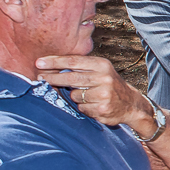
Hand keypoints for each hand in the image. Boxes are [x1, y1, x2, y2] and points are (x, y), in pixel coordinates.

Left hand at [37, 53, 152, 131]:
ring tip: (85, 96)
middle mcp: (104, 78)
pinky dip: (83, 107)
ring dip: (75, 97)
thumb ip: (81, 68)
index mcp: (101, 65)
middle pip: (71, 78)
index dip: (54, 62)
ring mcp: (104, 94)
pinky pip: (82, 108)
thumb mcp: (99, 70)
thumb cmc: (108, 84)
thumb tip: (51, 66)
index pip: (73, 61)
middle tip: (40, 78)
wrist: (130, 104)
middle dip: (53, 78)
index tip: (39, 63)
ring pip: (75, 95)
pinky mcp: (102, 108)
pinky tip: (93, 105)